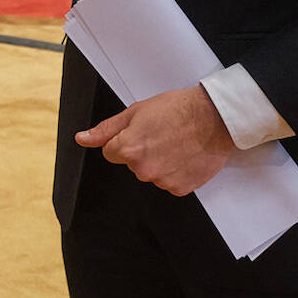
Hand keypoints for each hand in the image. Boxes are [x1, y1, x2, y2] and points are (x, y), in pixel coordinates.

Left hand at [74, 85, 234, 196]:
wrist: (215, 117)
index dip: (124, 139)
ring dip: (159, 162)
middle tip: (161, 133)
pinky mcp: (181, 189)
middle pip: (132, 164)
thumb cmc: (178, 109)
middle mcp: (143, 169)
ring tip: (176, 142)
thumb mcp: (135, 111)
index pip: (111, 153)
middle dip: (141, 151)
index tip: (141, 131)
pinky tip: (184, 155)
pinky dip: (175, 171)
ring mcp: (163, 181)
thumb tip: (82, 139)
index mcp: (129, 149)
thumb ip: (106, 130)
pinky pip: (169, 182)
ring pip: (151, 173)